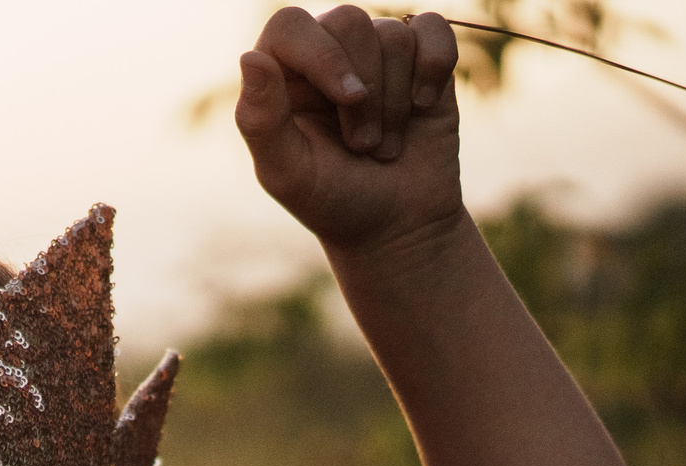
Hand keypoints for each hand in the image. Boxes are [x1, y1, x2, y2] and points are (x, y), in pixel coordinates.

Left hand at [235, 7, 462, 257]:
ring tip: (385, 146)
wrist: (397, 224)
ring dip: (394, 99)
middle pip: (348, 21)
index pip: (290, 26)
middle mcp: (326, 53)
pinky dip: (435, 67)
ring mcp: (375, 53)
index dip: (323, 54)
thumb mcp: (288, 173)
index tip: (349, 99)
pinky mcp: (422, 58)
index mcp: (281, 75)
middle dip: (365, 91)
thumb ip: (260, 120)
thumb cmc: (333, 200)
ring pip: (393, 34)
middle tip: (362, 145)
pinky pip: (434, 27)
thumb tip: (250, 57)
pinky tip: (423, 106)